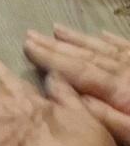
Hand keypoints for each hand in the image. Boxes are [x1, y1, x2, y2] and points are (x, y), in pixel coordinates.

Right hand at [26, 25, 129, 145]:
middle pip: (86, 56)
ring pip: (103, 49)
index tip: (26, 46)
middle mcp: (124, 73)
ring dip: (78, 39)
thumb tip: (69, 95)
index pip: (78, 71)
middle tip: (30, 33)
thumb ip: (105, 118)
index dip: (51, 59)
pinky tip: (101, 33)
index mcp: (119, 92)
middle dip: (56, 46)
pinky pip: (127, 48)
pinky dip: (112, 41)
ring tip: (56, 28)